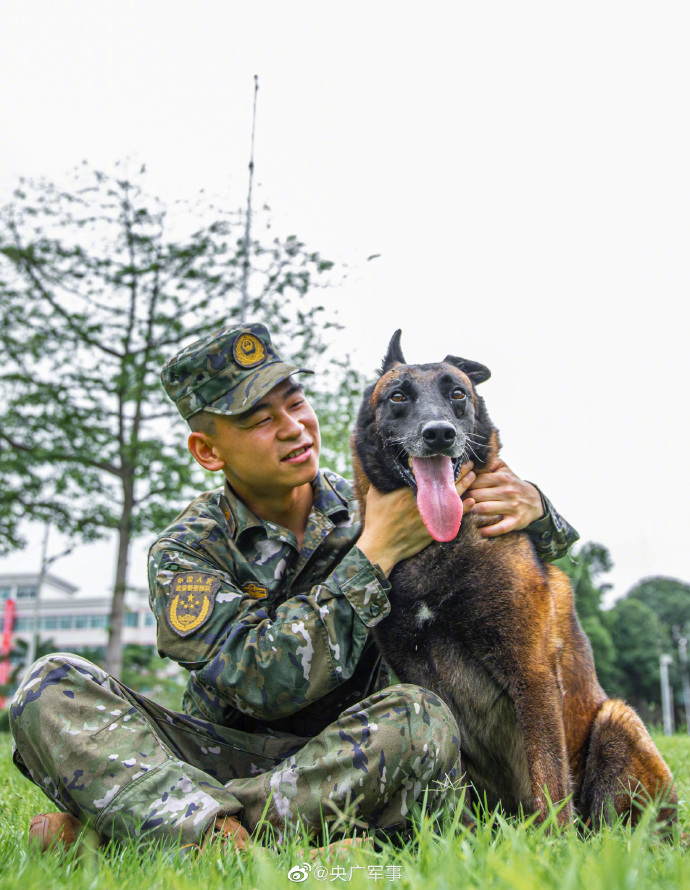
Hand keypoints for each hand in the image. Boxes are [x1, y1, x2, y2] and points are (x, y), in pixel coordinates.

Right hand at [358, 462, 475, 574]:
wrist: (382, 546)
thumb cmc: (377, 520)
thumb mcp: (376, 494)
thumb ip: (382, 478)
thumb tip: (384, 465)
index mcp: (410, 489)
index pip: (431, 473)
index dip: (441, 464)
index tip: (448, 456)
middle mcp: (424, 500)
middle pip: (446, 482)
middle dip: (459, 471)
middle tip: (468, 463)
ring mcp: (431, 515)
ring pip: (453, 496)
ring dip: (464, 485)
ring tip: (472, 476)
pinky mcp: (435, 528)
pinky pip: (454, 516)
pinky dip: (464, 509)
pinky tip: (471, 501)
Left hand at [465, 458, 543, 536]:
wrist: (534, 501)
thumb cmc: (512, 484)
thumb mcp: (504, 469)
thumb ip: (489, 463)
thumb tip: (471, 461)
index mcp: (502, 478)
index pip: (475, 481)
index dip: (465, 485)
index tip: (458, 490)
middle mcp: (507, 491)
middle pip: (476, 495)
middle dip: (465, 499)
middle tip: (457, 503)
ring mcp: (512, 507)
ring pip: (484, 509)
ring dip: (472, 512)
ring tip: (465, 513)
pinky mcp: (515, 521)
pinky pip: (500, 527)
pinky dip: (489, 530)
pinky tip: (481, 531)